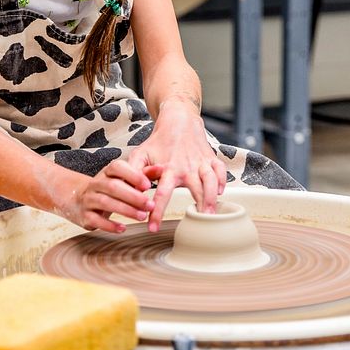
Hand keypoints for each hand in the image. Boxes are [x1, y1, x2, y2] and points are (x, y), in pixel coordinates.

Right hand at [50, 159, 153, 233]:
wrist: (75, 198)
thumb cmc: (107, 188)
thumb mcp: (123, 179)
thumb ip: (143, 174)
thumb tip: (162, 168)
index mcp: (107, 172)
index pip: (117, 167)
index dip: (133, 175)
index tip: (148, 185)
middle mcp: (96, 184)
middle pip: (113, 187)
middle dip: (133, 196)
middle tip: (150, 205)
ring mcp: (89, 200)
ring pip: (105, 203)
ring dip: (125, 210)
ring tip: (142, 216)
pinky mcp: (84, 216)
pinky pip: (96, 220)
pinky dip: (110, 225)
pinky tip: (123, 228)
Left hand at [128, 98, 226, 231]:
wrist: (178, 121)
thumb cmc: (158, 142)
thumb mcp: (140, 154)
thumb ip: (132, 172)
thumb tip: (127, 191)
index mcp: (168, 168)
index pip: (162, 194)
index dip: (157, 213)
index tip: (153, 228)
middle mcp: (186, 167)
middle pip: (195, 189)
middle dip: (198, 206)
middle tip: (199, 224)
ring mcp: (200, 162)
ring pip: (211, 181)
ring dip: (212, 197)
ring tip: (211, 214)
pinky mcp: (210, 158)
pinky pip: (220, 171)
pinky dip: (222, 181)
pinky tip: (221, 192)